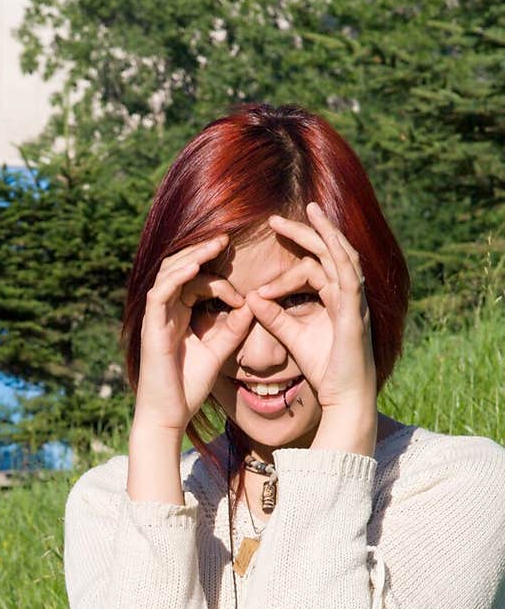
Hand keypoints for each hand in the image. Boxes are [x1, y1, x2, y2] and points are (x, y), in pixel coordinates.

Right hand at [135, 235, 253, 434]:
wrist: (168, 416)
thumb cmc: (188, 389)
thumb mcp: (218, 352)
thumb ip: (233, 328)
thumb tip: (252, 304)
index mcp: (179, 316)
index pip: (196, 283)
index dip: (220, 282)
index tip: (243, 297)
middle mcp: (165, 312)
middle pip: (179, 269)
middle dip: (202, 251)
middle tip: (226, 238)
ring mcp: (156, 318)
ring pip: (169, 274)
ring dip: (192, 256)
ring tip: (215, 244)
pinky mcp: (151, 328)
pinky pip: (160, 293)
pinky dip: (176, 277)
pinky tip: (196, 267)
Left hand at [244, 202, 375, 411]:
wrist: (344, 398)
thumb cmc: (324, 370)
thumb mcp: (293, 337)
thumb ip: (274, 317)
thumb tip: (251, 298)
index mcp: (335, 299)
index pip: (314, 266)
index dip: (287, 263)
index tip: (260, 274)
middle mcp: (348, 295)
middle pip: (329, 252)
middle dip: (304, 232)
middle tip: (275, 219)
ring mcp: (356, 301)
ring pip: (343, 255)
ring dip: (325, 232)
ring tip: (309, 211)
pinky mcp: (356, 312)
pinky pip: (350, 275)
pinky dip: (338, 254)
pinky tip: (325, 238)